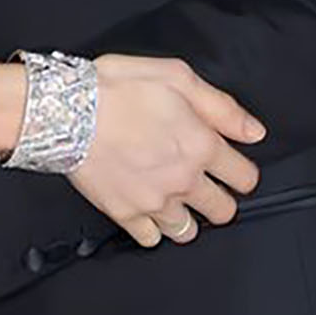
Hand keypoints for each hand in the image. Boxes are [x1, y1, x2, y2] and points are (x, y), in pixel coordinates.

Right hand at [70, 55, 265, 247]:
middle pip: (223, 211)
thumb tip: (252, 130)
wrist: (63, 109)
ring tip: (172, 196)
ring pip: (188, 230)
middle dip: (218, 198)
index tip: (230, 166)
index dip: (241, 170)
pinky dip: (151, 228)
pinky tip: (145, 207)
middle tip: (202, 182)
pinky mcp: (124, 214)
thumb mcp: (175, 75)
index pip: (245, 177)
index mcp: (200, 145)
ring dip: (186, 216)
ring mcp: (154, 202)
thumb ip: (221, 106)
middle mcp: (183, 180)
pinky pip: (151, 239)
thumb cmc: (113, 87)